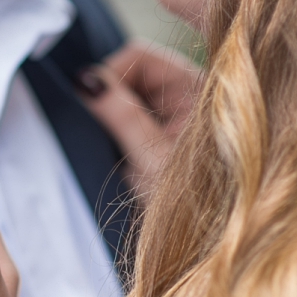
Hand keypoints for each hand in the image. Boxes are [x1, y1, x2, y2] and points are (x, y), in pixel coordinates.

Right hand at [76, 41, 201, 200]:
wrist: (211, 240)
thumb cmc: (195, 206)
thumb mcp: (151, 160)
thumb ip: (120, 116)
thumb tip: (85, 80)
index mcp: (198, 90)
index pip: (139, 56)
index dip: (109, 75)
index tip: (92, 106)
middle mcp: (189, 93)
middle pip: (131, 72)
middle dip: (109, 98)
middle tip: (106, 135)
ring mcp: (176, 113)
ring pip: (125, 94)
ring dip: (111, 117)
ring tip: (116, 150)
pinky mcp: (163, 131)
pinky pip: (128, 114)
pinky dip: (116, 130)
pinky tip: (120, 155)